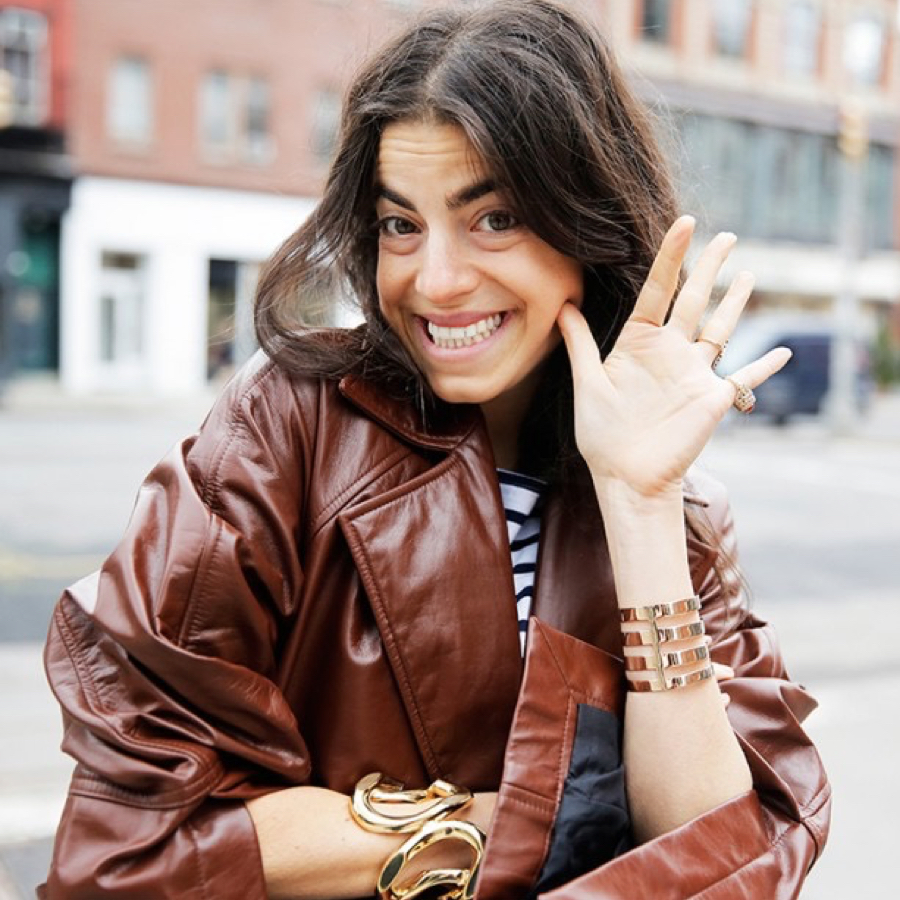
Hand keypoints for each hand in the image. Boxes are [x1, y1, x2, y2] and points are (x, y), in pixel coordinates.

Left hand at [557, 216, 789, 498]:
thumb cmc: (601, 434)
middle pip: (694, 299)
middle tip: (726, 235)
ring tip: (748, 272)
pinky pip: (746, 378)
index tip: (684, 224)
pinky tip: (786, 352)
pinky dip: (766, 367)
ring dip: (736, 302)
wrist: (625, 476)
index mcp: (639, 343)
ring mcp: (694, 374)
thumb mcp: (588, 382)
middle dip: (710, 267)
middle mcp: (670, 352)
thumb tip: (563, 305)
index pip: (658, 291)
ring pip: (721, 328)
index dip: (671, 257)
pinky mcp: (714, 398)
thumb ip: (580, 343)